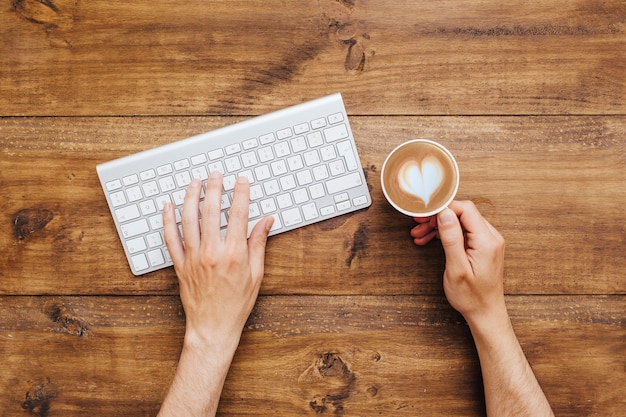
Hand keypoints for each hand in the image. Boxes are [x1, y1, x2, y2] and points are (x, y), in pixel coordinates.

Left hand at [163, 172, 273, 348]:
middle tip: (216, 174)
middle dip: (214, 189)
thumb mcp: (256, 274)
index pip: (239, 215)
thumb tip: (266, 221)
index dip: (240, 194)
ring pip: (189, 220)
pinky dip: (168, 221)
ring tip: (195, 182)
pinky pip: (171, 238)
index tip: (241, 181)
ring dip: (191, 198)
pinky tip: (168, 206)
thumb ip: (258, 244)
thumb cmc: (236, 304)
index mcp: (234, 254)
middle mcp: (212, 253)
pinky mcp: (180, 265)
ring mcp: (193, 258)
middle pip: (211, 212)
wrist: (213, 328)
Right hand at [411, 201, 505, 327]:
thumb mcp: (457, 268)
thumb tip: (444, 214)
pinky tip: (429, 240)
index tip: (425, 215)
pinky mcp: (482, 247)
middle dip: (438, 217)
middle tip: (418, 225)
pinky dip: (445, 234)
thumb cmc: (471, 296)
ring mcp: (487, 241)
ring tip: (419, 235)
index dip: (443, 208)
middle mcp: (491, 237)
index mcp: (486, 241)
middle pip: (462, 214)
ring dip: (439, 226)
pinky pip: (463, 232)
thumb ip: (452, 239)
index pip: (465, 209)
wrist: (485, 313)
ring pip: (460, 222)